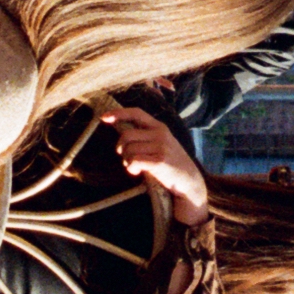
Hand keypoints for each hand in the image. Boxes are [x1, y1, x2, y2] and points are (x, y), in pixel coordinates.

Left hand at [103, 104, 207, 224]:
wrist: (189, 181)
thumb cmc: (170, 163)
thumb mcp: (161, 143)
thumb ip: (145, 136)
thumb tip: (119, 130)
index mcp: (159, 126)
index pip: (136, 113)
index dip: (119, 113)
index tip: (104, 118)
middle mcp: (160, 133)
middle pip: (126, 135)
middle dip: (121, 148)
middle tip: (126, 157)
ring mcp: (161, 146)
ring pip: (128, 149)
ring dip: (127, 160)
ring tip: (135, 166)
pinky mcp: (159, 161)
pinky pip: (134, 161)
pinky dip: (131, 168)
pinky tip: (137, 172)